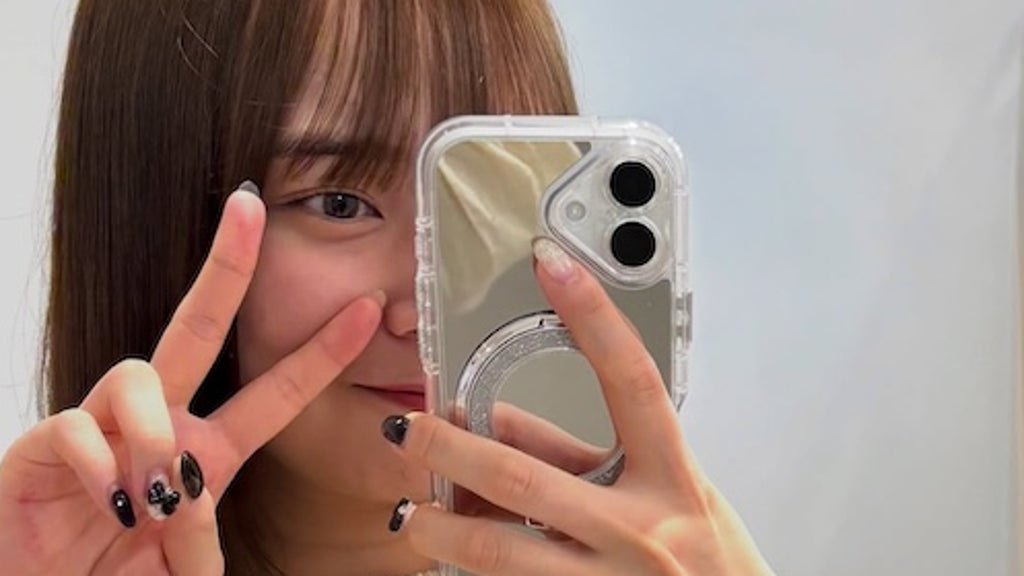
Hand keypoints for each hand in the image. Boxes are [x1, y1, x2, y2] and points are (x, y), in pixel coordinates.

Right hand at [0, 188, 382, 574]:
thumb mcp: (177, 569)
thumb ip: (197, 543)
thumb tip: (191, 495)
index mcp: (206, 453)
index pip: (275, 394)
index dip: (321, 353)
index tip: (367, 310)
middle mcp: (160, 427)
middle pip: (198, 328)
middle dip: (226, 267)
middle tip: (250, 207)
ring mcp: (103, 428)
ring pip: (139, 374)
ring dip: (154, 436)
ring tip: (152, 499)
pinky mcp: (45, 444)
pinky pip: (77, 425)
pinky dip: (99, 464)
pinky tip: (108, 501)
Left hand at [385, 239, 773, 575]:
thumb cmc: (708, 563)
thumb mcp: (663, 492)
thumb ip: (578, 454)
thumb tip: (498, 422)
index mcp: (673, 479)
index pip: (632, 382)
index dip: (593, 317)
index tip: (552, 265)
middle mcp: (644, 529)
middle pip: (527, 476)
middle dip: (453, 449)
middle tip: (409, 427)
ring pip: (501, 552)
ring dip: (443, 528)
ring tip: (413, 515)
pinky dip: (473, 571)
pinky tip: (450, 560)